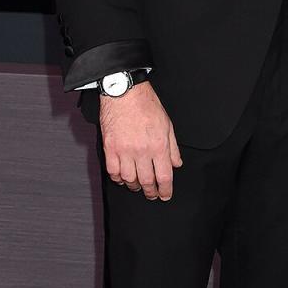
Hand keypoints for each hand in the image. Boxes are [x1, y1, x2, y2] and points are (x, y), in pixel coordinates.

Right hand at [99, 81, 182, 200]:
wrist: (124, 92)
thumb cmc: (147, 105)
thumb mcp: (168, 124)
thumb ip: (173, 147)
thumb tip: (176, 164)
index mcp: (159, 145)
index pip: (164, 177)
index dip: (165, 190)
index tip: (165, 195)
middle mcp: (142, 151)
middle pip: (147, 181)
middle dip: (151, 192)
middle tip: (152, 195)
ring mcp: (124, 150)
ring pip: (129, 179)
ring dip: (135, 187)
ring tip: (138, 187)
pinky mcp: (110, 148)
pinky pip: (113, 171)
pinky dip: (118, 179)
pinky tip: (123, 179)